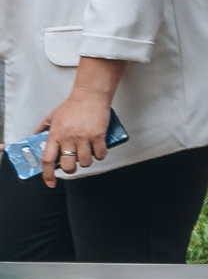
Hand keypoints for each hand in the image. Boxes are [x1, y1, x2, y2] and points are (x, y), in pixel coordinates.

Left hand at [40, 58, 125, 187]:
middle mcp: (69, 138)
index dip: (48, 174)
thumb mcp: (52, 116)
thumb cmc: (72, 105)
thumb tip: (36, 137)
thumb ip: (43, 128)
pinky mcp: (99, 136)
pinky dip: (100, 155)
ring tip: (86, 155)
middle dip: (70, 169)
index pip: (48, 160)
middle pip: (68, 165)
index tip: (50, 182)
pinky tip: (98, 151)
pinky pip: (100, 154)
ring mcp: (84, 138)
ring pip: (85, 162)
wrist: (90, 96)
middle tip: (72, 165)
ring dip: (86, 162)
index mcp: (55, 135)